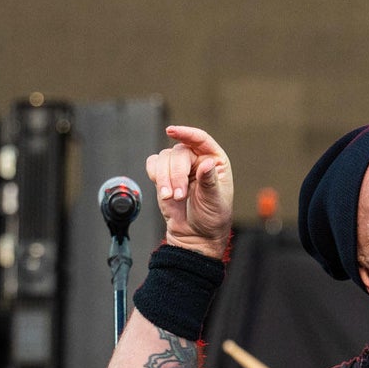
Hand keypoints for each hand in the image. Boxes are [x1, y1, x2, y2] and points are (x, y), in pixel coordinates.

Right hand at [145, 125, 233, 252]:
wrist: (195, 236)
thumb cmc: (211, 218)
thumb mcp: (215, 201)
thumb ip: (209, 181)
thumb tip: (206, 163)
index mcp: (214, 160)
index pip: (200, 139)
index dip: (186, 133)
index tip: (171, 131)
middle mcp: (196, 160)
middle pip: (179, 151)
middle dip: (176, 173)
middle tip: (179, 195)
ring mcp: (180, 167)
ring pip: (164, 158)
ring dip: (164, 178)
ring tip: (171, 197)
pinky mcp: (164, 176)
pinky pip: (153, 165)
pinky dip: (155, 175)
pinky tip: (163, 191)